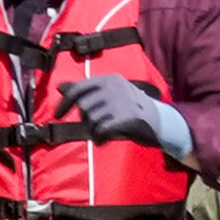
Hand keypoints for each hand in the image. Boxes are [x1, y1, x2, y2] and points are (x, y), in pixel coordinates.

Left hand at [56, 74, 187, 152]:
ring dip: (94, 130)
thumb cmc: (132, 109)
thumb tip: (59, 86)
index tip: (57, 115)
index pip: (79, 88)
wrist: (162, 122)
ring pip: (92, 119)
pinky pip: (102, 129)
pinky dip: (100, 138)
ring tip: (103, 133)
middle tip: (97, 126)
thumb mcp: (111, 95)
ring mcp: (122, 101)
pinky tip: (104, 140)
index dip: (65, 102)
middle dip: (86, 120)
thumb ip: (87, 91)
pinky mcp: (127, 116)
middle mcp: (115, 87)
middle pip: (84, 106)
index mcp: (110, 79)